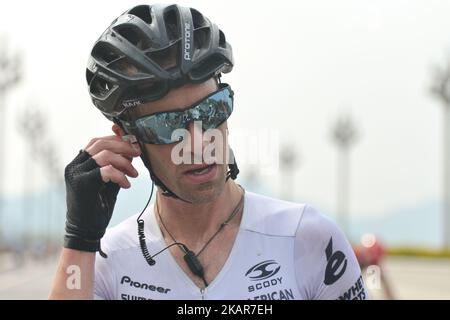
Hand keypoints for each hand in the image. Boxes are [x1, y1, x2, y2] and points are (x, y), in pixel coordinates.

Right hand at [63, 135, 140, 251]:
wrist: (86, 231)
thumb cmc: (98, 208)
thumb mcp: (109, 183)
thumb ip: (117, 167)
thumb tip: (131, 152)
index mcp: (79, 163)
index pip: (97, 142)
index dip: (117, 140)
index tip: (134, 146)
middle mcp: (75, 166)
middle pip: (100, 144)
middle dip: (123, 147)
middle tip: (138, 154)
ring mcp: (76, 174)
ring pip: (103, 155)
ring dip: (124, 162)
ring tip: (134, 174)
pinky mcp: (81, 184)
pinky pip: (105, 170)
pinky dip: (119, 175)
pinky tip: (126, 185)